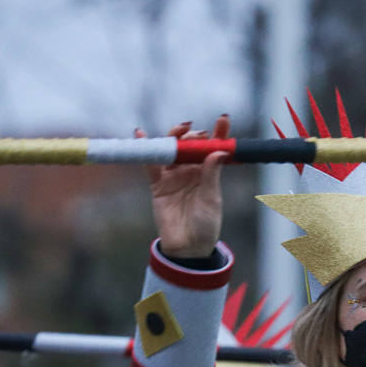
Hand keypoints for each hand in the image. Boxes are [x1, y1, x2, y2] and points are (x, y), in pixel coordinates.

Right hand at [136, 116, 230, 258]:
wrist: (187, 247)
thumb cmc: (206, 225)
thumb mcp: (212, 199)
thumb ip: (212, 174)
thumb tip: (219, 151)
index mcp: (209, 173)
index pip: (214, 148)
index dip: (219, 132)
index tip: (223, 119)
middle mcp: (191, 171)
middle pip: (191, 145)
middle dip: (194, 135)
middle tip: (198, 134)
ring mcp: (174, 176)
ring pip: (172, 150)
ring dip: (175, 137)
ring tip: (180, 130)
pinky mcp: (158, 184)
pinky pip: (150, 164)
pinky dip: (145, 149)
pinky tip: (141, 135)